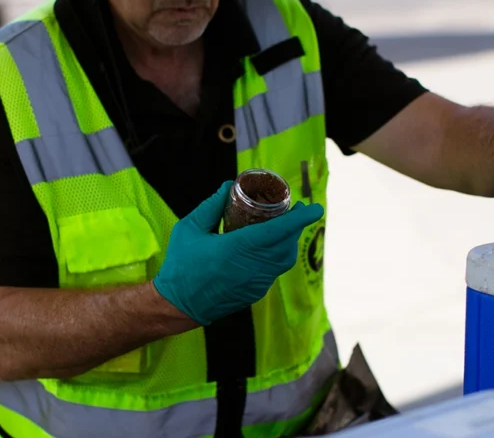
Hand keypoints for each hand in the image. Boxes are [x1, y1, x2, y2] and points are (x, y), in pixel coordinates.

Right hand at [153, 181, 323, 325]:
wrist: (178, 306)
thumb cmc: (181, 265)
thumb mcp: (190, 229)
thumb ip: (211, 206)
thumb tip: (228, 186)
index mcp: (238, 248)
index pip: (278, 231)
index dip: (299, 219)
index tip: (315, 208)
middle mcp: (253, 266)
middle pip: (287, 244)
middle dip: (297, 226)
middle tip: (297, 210)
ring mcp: (257, 282)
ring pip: (285, 259)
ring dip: (290, 241)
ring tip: (286, 226)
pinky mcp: (256, 292)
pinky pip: (275, 270)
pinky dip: (279, 256)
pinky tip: (270, 246)